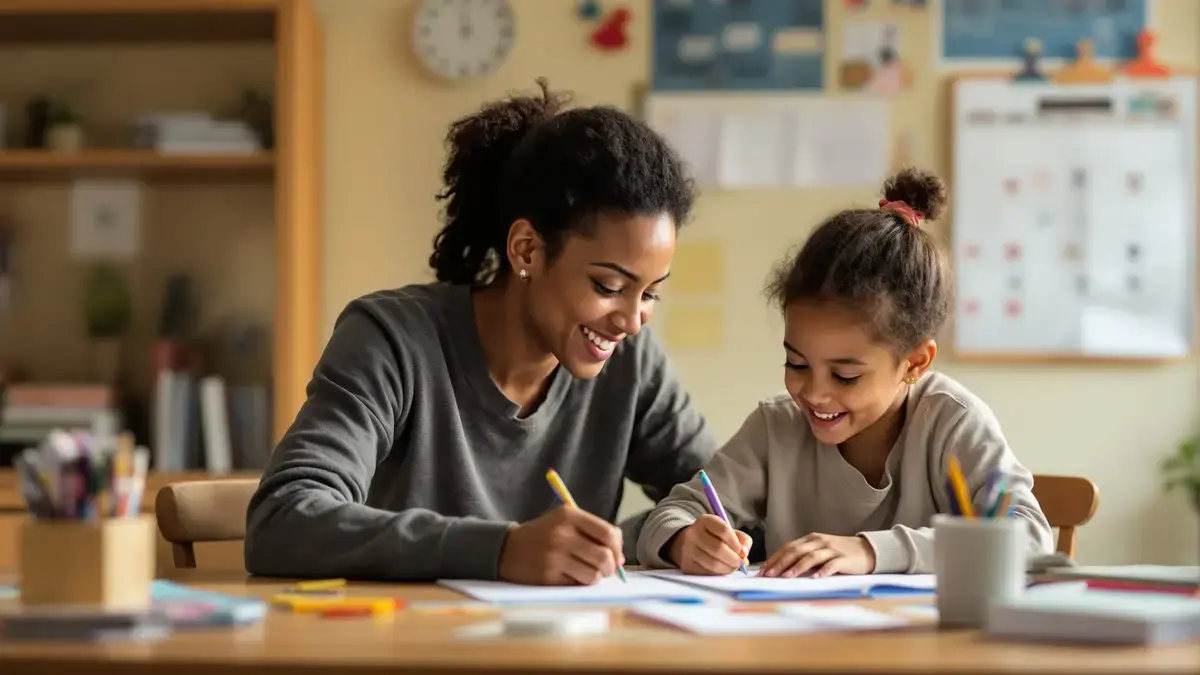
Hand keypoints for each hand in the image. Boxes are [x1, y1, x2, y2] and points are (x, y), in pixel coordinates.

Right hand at [498, 506, 623, 585]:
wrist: (508, 549)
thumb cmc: (545, 535)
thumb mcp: (565, 521)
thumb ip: (594, 531)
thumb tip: (620, 558)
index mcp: (569, 515)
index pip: (608, 533)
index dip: (618, 548)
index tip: (617, 556)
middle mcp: (562, 534)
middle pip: (604, 556)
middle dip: (611, 567)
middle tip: (607, 570)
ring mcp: (554, 556)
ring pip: (593, 575)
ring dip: (596, 577)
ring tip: (587, 573)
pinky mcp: (548, 576)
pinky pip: (577, 585)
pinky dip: (579, 583)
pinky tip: (571, 576)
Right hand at [668, 514, 751, 575]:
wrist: (687, 544)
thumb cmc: (713, 537)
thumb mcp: (728, 531)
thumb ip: (742, 540)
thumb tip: (744, 556)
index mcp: (705, 520)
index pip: (724, 530)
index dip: (736, 544)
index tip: (742, 552)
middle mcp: (693, 534)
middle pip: (718, 548)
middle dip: (734, 559)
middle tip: (740, 563)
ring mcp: (688, 550)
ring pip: (713, 564)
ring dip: (727, 568)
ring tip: (732, 567)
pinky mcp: (686, 565)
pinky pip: (707, 573)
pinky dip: (718, 574)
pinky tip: (721, 570)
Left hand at [761, 533, 875, 577]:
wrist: (867, 550)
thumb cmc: (840, 553)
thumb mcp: (820, 550)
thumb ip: (804, 556)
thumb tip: (781, 569)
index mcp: (811, 539)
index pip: (788, 547)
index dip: (775, 558)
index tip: (763, 570)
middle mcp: (820, 542)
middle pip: (796, 551)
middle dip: (781, 563)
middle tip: (769, 574)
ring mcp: (832, 550)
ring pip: (811, 557)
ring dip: (797, 567)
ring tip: (786, 577)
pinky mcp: (844, 559)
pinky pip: (832, 565)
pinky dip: (822, 572)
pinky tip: (815, 579)